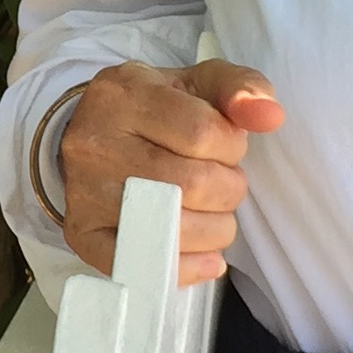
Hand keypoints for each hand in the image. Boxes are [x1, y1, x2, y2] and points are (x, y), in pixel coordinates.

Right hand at [56, 60, 284, 283]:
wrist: (90, 134)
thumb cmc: (154, 110)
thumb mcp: (196, 84)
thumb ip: (239, 88)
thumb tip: (270, 116)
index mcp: (125, 94)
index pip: (202, 132)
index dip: (232, 147)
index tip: (227, 147)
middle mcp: (96, 143)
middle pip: (192, 184)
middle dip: (228, 189)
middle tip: (223, 183)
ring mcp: (84, 192)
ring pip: (173, 227)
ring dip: (215, 230)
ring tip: (214, 214)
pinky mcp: (82, 234)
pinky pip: (142, 264)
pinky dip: (186, 268)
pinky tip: (206, 258)